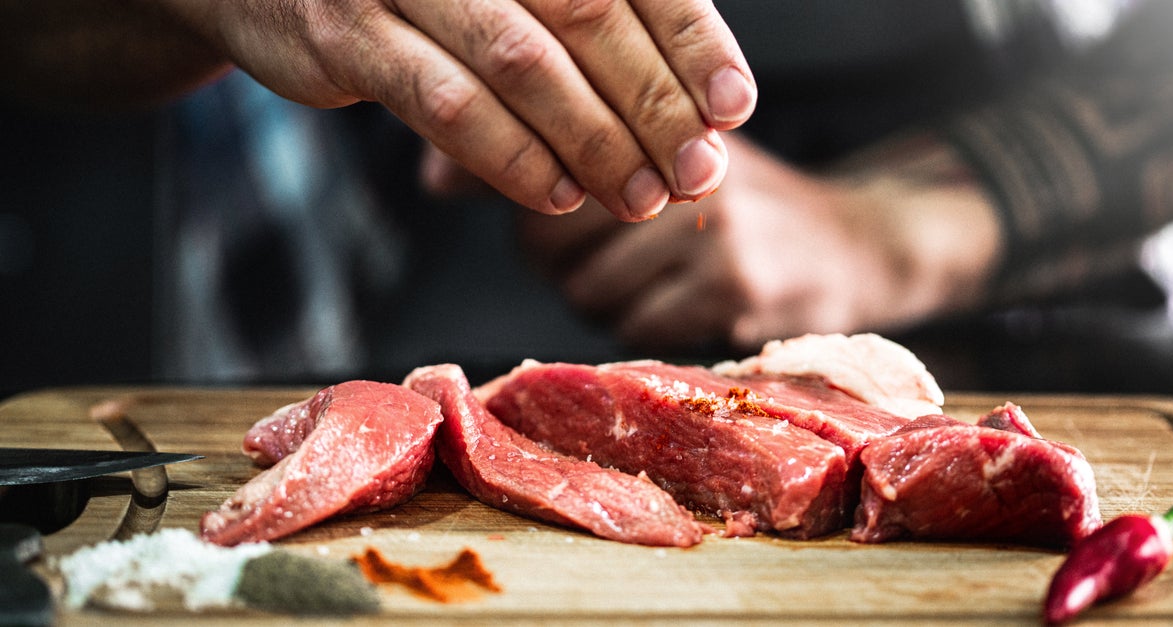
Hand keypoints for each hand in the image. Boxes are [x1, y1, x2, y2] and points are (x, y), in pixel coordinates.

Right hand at [157, 0, 755, 221]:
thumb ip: (580, 18)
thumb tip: (689, 103)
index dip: (691, 38)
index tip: (732, 107)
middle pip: (587, 13)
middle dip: (654, 103)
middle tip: (697, 170)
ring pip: (523, 64)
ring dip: (595, 141)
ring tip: (641, 196)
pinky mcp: (345, 31)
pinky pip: (446, 105)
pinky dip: (514, 157)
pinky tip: (561, 196)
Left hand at [518, 133, 1002, 351]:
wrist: (857, 244)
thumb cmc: (736, 203)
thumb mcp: (656, 152)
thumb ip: (549, 155)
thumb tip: (432, 176)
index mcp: (657, 110)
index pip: (544, 143)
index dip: (512, 179)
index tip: (506, 198)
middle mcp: (681, 154)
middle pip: (549, 233)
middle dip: (563, 258)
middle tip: (611, 252)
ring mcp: (710, 220)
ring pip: (586, 289)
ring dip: (604, 299)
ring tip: (656, 278)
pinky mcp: (732, 284)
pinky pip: (634, 327)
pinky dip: (645, 328)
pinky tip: (685, 305)